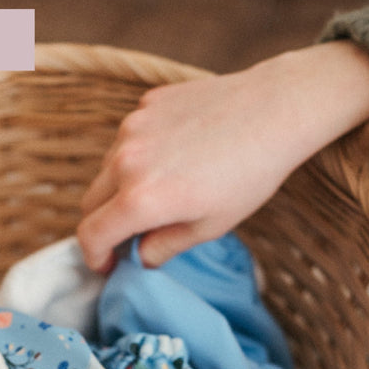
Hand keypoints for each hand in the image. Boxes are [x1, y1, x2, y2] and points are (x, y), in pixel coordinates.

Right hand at [78, 41, 368, 271]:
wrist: (277, 109)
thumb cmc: (250, 175)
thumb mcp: (210, 227)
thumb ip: (164, 246)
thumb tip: (141, 255)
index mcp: (140, 199)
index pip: (91, 234)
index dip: (94, 257)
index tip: (108, 265)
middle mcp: (127, 160)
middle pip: (91, 202)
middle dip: (104, 224)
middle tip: (130, 236)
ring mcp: (134, 126)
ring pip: (108, 168)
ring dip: (120, 188)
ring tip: (161, 193)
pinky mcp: (146, 104)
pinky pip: (128, 139)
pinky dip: (139, 156)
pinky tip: (177, 157)